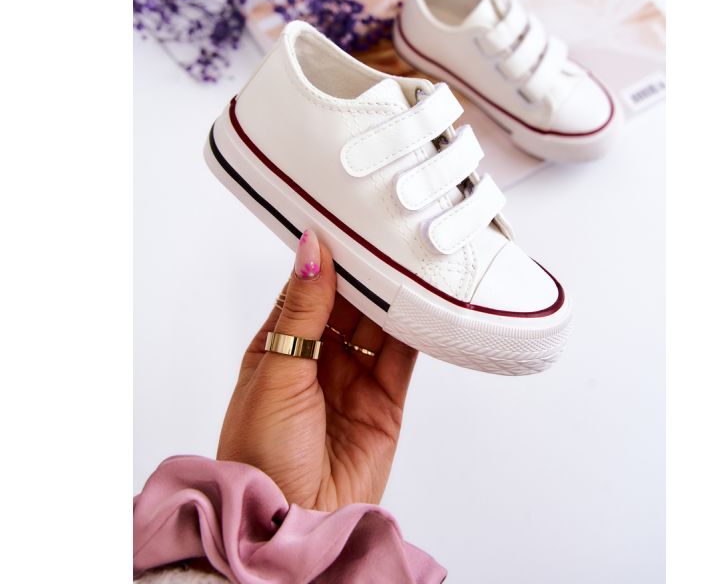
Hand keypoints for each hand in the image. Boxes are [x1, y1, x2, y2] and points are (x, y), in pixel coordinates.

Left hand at [217, 229, 417, 510]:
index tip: (347, 222)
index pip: (308, 286)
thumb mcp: (276, 372)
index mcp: (281, 345)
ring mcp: (354, 378)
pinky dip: (416, 329)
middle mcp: (319, 358)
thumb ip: (301, 310)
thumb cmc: (260, 455)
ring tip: (410, 260)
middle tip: (388, 235)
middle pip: (349, 301)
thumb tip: (310, 251)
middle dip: (366, 271)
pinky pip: (404, 355)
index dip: (328, 256)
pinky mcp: (385, 400)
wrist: (291, 522)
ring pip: (379, 323)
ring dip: (393, 295)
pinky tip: (424, 302)